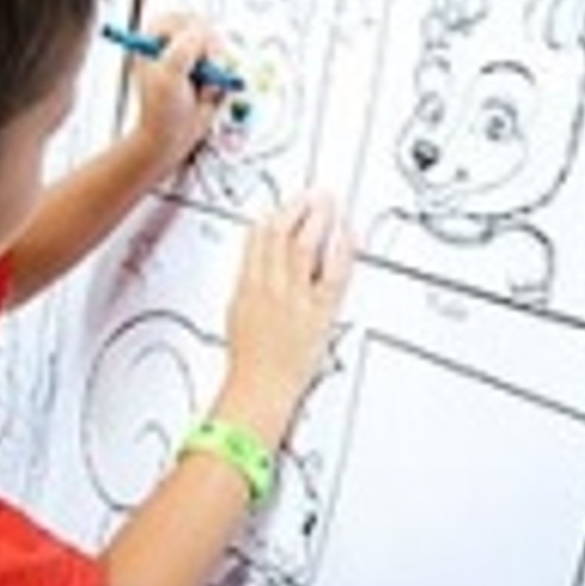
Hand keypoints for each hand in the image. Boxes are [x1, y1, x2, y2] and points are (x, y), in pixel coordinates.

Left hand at [127, 13, 227, 176]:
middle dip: (208, 51)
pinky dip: (220, 80)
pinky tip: (206, 93)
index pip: (179, 18)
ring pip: (218, 47)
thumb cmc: (162, 108)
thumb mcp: (169, 74)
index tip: (191, 51)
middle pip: (203, 28)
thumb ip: (184, 47)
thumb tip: (204, 30)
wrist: (172, 137)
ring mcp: (193, 55)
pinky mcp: (208, 69)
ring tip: (201, 88)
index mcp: (155, 37)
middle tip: (204, 70)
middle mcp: (175, 42)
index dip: (189, 33)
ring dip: (214, 69)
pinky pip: (225, 65)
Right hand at [216, 193, 354, 442]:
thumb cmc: (248, 365)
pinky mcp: (318, 311)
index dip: (274, 217)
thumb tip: (256, 276)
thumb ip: (249, 292)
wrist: (259, 390)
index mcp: (247, 287)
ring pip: (305, 245)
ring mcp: (295, 297)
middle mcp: (270, 287)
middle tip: (311, 195)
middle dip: (297, 209)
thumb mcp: (237, 318)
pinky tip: (347, 235)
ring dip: (317, 219)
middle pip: (282, 235)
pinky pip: (333, 273)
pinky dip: (341, 250)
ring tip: (328, 203)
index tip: (284, 205)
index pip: (258, 239)